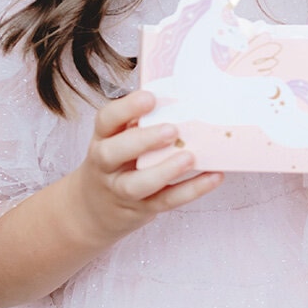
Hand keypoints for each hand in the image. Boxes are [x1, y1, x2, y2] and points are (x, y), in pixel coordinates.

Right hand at [70, 90, 222, 249]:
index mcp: (104, 138)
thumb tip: (185, 97)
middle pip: (113, 153)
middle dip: (143, 140)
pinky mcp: (142, 208)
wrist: (93, 209)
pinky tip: (214, 176)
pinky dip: (191, 190)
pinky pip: (166, 201)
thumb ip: (142, 122)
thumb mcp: (119, 138)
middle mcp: (106, 164)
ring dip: (165, 171)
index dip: (126, 108)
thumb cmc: (118, 161)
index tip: (151, 98)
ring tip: (190, 158)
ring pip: (136, 184)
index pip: (105, 120)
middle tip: (172, 130)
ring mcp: (121, 190)